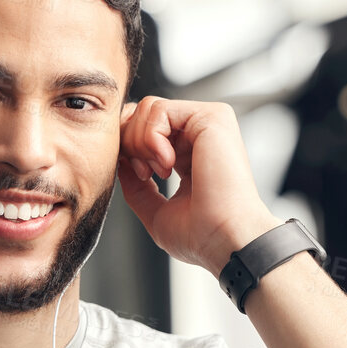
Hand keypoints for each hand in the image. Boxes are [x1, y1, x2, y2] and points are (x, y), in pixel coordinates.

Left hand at [116, 96, 280, 274]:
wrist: (225, 239)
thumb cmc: (201, 235)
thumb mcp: (156, 211)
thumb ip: (136, 186)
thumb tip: (121, 161)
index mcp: (190, 153)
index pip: (146, 129)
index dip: (130, 147)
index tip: (141, 177)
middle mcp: (201, 134)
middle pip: (141, 113)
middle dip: (131, 143)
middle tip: (146, 174)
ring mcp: (208, 122)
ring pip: (147, 108)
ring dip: (141, 143)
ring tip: (161, 171)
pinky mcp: (211, 116)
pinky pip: (158, 109)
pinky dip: (151, 138)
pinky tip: (168, 163)